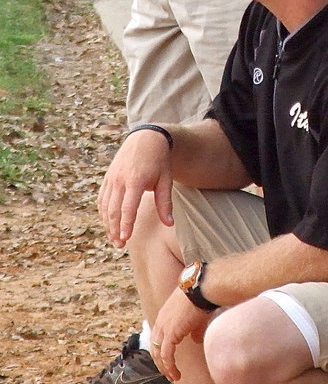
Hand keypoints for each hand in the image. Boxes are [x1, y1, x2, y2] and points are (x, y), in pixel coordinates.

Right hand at [97, 131, 173, 247]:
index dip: (126, 224)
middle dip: (115, 229)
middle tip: (119, 245)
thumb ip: (165, 202)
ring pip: (105, 206)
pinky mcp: (107, 178)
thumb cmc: (159, 161)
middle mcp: (120, 179)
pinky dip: (103, 213)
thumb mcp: (165, 179)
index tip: (125, 239)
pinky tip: (108, 223)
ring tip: (113, 239)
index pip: (128, 207)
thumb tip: (169, 224)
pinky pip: (102, 198)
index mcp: (136, 180)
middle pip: (113, 209)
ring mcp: (111, 178)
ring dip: (107, 223)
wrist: (146, 138)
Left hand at [150, 288, 212, 382]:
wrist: (200, 289)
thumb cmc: (201, 298)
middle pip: (155, 347)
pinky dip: (169, 366)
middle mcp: (161, 322)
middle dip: (161, 362)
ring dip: (165, 368)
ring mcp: (164, 328)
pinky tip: (176, 373)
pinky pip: (166, 355)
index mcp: (164, 316)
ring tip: (173, 377)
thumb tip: (196, 341)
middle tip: (168, 373)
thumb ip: (194, 330)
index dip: (161, 350)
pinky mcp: (171, 334)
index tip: (168, 361)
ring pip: (159, 353)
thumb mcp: (196, 317)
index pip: (158, 337)